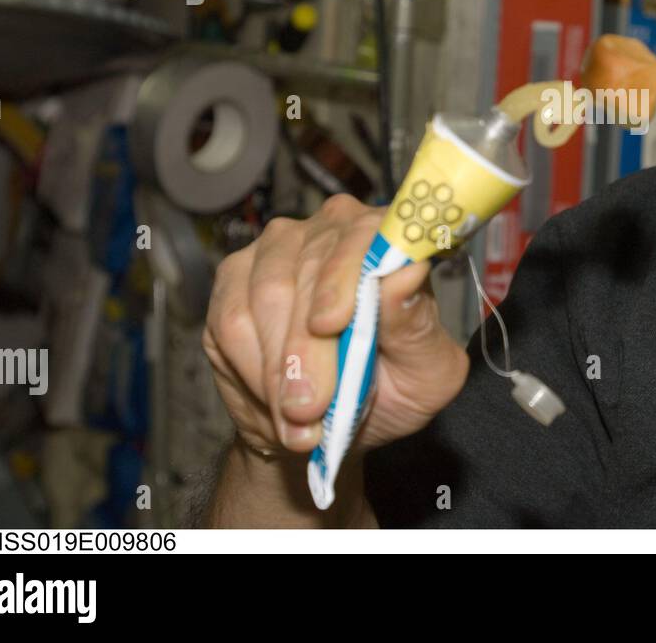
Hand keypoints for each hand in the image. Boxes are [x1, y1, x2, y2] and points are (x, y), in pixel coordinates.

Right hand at [202, 194, 468, 459]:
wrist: (338, 423)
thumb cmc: (393, 387)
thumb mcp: (427, 371)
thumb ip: (416, 323)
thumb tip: (409, 271)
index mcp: (386, 239)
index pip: (362, 234)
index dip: (342, 277)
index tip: (330, 325)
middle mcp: (329, 231)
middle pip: (305, 271)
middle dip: (305, 347)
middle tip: (310, 407)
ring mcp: (276, 251)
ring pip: (263, 298)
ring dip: (277, 367)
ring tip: (298, 417)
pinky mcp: (234, 281)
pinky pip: (228, 321)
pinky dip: (250, 369)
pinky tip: (273, 401)